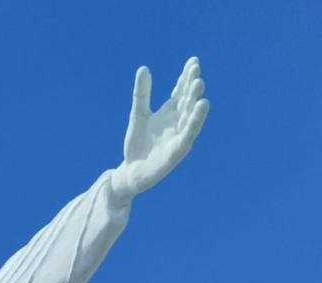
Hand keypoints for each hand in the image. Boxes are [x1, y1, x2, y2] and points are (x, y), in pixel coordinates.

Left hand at [110, 57, 208, 204]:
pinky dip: (194, 123)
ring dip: (196, 103)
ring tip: (200, 85)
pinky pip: (187, 137)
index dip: (187, 77)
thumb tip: (143, 68)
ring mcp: (178, 138)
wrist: (130, 171)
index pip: (181, 92)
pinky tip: (200, 109)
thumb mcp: (138, 115)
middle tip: (196, 70)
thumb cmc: (137, 144)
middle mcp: (178, 124)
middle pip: (187, 102)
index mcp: (170, 114)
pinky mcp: (175, 154)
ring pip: (190, 118)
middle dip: (192, 87)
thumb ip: (142, 94)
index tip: (193, 61)